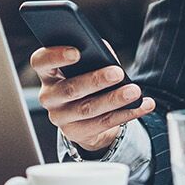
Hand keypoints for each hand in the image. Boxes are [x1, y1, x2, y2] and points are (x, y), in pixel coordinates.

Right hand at [32, 45, 154, 153]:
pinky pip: (103, 123)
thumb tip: (104, 52)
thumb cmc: (84, 78)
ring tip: (134, 91)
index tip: (77, 51)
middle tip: (117, 72)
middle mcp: (49, 96)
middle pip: (70, 89)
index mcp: (47, 73)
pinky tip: (143, 105)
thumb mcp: (85, 65)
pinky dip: (127, 114)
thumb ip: (92, 54)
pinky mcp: (76, 133)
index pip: (41, 62)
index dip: (55, 56)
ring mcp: (60, 117)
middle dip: (95, 80)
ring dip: (114, 99)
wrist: (84, 114)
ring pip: (88, 109)